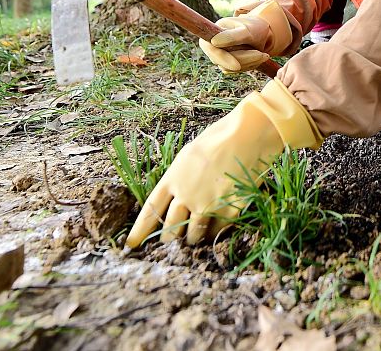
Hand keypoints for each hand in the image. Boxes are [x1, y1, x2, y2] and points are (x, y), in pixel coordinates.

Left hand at [126, 79, 321, 246]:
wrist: (249, 135)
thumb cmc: (220, 137)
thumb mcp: (190, 154)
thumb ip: (180, 177)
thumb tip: (177, 195)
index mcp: (173, 179)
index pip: (150, 211)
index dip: (140, 231)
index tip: (131, 245)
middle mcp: (186, 195)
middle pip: (170, 230)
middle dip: (170, 238)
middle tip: (173, 240)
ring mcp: (207, 205)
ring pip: (193, 235)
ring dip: (193, 238)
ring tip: (196, 236)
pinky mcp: (228, 211)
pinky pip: (216, 232)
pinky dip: (215, 232)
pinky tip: (217, 225)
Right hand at [199, 0, 290, 73]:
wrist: (263, 33)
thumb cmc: (255, 28)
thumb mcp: (247, 30)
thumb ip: (232, 36)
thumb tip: (214, 42)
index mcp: (212, 33)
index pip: (212, 50)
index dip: (223, 59)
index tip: (237, 66)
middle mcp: (212, 46)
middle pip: (223, 62)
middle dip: (245, 59)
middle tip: (264, 55)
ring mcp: (219, 57)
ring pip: (232, 68)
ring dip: (250, 62)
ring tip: (263, 54)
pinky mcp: (227, 65)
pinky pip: (238, 70)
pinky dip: (251, 64)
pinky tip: (259, 56)